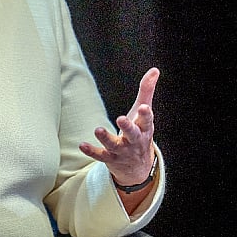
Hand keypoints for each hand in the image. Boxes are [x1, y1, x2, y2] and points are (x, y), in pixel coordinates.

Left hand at [79, 67, 158, 185]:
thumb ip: (147, 91)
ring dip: (106, 138)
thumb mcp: (144, 113)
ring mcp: (122, 151)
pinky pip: (101, 156)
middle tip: (121, 119)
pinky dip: (92, 151)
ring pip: (114, 145)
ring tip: (98, 130)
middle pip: (133, 135)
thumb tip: (155, 70)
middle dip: (128, 128)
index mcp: (144, 128)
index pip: (147, 121)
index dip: (145, 115)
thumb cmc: (140, 132)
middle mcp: (134, 141)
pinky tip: (82, 145)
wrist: (138, 167)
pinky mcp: (110, 158)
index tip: (143, 107)